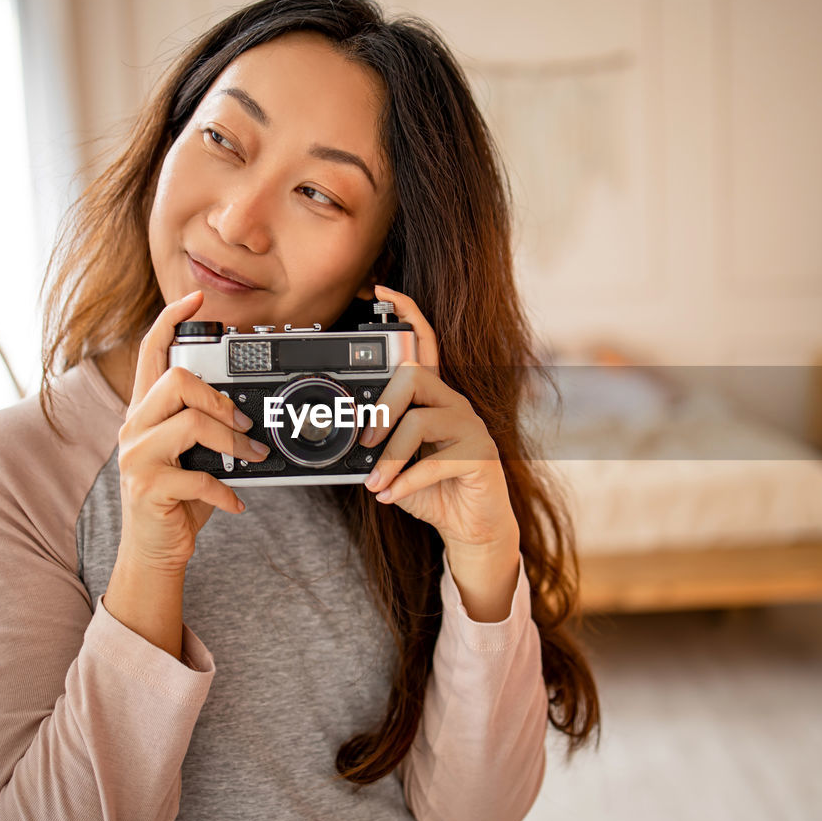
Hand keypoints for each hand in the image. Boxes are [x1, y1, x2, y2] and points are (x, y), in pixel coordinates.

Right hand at [115, 290, 268, 574]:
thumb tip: (248, 408)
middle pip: (176, 381)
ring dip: (232, 441)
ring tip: (248, 457)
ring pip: (191, 424)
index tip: (197, 299)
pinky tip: (234, 501)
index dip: (172, 320)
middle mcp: (134, 426)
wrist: (154, 549)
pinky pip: (199, 476)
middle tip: (241, 422)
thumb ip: (204, 424)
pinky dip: (226, 490)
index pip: (150, 351)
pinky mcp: (148, 487)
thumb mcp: (190, 453)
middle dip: (219, 399)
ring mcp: (137, 456)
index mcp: (144, 411)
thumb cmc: (177, 497)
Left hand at [360, 286, 519, 618]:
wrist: (470, 529)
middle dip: (381, 408)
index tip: (381, 292)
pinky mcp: (481, 455)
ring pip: (419, 421)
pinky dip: (406, 483)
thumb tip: (340, 437)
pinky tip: (392, 497)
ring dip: (390, 457)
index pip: (424, 343)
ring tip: (376, 483)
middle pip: (414, 376)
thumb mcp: (393, 464)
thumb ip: (374, 445)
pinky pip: (436, 461)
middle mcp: (453, 403)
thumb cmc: (431, 490)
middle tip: (364, 442)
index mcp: (432, 397)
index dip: (406, 314)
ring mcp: (470, 427)